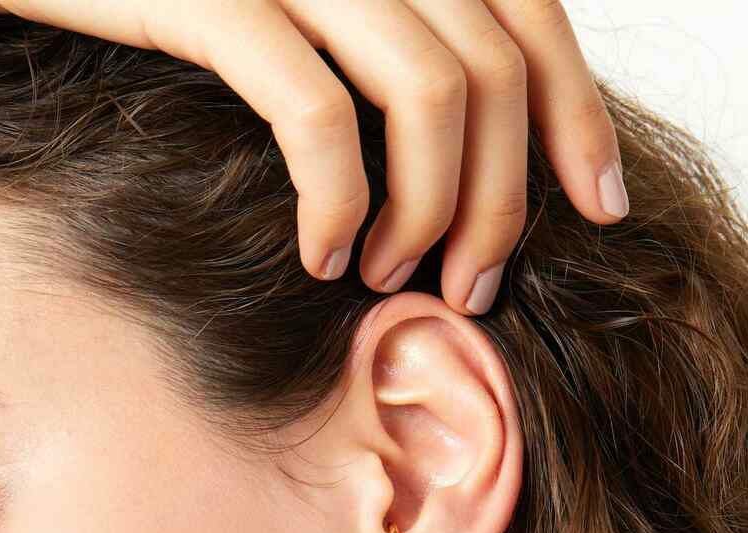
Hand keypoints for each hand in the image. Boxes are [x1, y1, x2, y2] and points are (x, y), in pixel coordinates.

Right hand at [0, 1, 626, 315]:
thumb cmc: (150, 0)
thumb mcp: (286, 15)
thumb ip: (373, 46)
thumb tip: (457, 145)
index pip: (531, 13)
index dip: (580, 116)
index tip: (597, 206)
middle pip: (498, 68)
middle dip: (505, 200)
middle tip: (473, 288)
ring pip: (434, 93)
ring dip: (432, 212)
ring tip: (398, 285)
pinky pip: (320, 117)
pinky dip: (340, 202)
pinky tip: (325, 260)